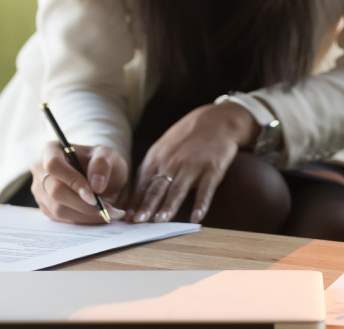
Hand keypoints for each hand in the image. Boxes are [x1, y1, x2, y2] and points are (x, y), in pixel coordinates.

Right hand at [31, 143, 128, 223]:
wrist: (100, 178)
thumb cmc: (101, 163)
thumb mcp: (109, 155)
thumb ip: (102, 164)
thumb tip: (96, 186)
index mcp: (52, 150)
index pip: (54, 166)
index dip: (73, 181)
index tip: (94, 195)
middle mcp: (40, 170)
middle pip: (55, 191)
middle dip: (83, 204)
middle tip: (108, 209)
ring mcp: (40, 191)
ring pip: (58, 209)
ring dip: (86, 215)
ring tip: (109, 213)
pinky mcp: (46, 207)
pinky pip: (61, 219)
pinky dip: (82, 220)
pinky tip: (99, 216)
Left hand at [125, 101, 257, 223]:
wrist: (217, 119)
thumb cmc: (187, 137)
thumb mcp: (163, 148)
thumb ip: (151, 169)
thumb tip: (135, 196)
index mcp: (157, 158)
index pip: (142, 184)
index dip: (134, 202)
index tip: (126, 219)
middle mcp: (172, 162)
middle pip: (157, 187)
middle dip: (147, 206)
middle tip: (138, 222)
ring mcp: (193, 165)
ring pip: (178, 189)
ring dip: (169, 206)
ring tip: (161, 222)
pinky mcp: (213, 168)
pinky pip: (206, 189)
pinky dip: (201, 204)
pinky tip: (196, 218)